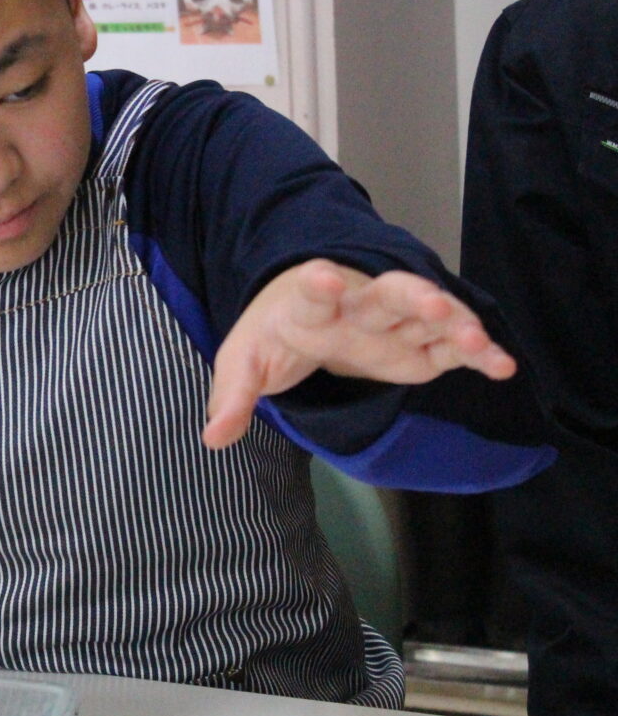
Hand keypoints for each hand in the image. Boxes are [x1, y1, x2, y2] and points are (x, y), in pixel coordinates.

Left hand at [203, 260, 516, 449]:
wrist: (305, 309)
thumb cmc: (277, 333)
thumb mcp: (245, 362)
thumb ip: (231, 398)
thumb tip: (213, 438)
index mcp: (310, 307)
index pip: (312, 294)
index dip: (317, 286)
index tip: (319, 276)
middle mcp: (359, 307)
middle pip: (387, 295)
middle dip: (409, 296)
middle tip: (428, 301)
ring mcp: (395, 324)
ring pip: (430, 315)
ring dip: (453, 322)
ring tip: (475, 338)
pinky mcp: (419, 346)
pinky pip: (453, 347)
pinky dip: (478, 354)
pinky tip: (502, 366)